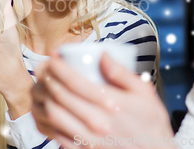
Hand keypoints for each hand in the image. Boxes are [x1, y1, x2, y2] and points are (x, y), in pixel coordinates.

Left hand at [31, 51, 175, 148]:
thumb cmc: (150, 124)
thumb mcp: (145, 93)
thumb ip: (122, 73)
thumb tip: (103, 55)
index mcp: (110, 103)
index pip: (74, 81)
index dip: (57, 65)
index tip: (52, 55)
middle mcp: (96, 121)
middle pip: (59, 95)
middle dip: (46, 76)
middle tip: (42, 65)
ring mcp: (88, 139)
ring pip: (53, 114)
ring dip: (43, 96)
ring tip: (43, 84)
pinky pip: (57, 133)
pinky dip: (47, 118)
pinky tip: (48, 107)